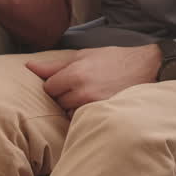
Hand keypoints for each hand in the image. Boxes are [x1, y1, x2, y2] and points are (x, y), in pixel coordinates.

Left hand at [26, 45, 161, 112]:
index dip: (55, 84)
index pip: (49, 87)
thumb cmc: (113, 59)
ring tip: (87, 95)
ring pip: (69, 113)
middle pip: (58, 102)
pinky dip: (85, 114)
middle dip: (64, 95)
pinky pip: (83, 119)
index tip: (65, 80)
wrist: (146, 68)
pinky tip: (94, 103)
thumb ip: (55, 64)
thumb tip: (29, 67)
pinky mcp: (103, 114)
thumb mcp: (84, 55)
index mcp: (75, 73)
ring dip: (73, 106)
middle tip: (79, 86)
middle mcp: (82, 91)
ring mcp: (93, 105)